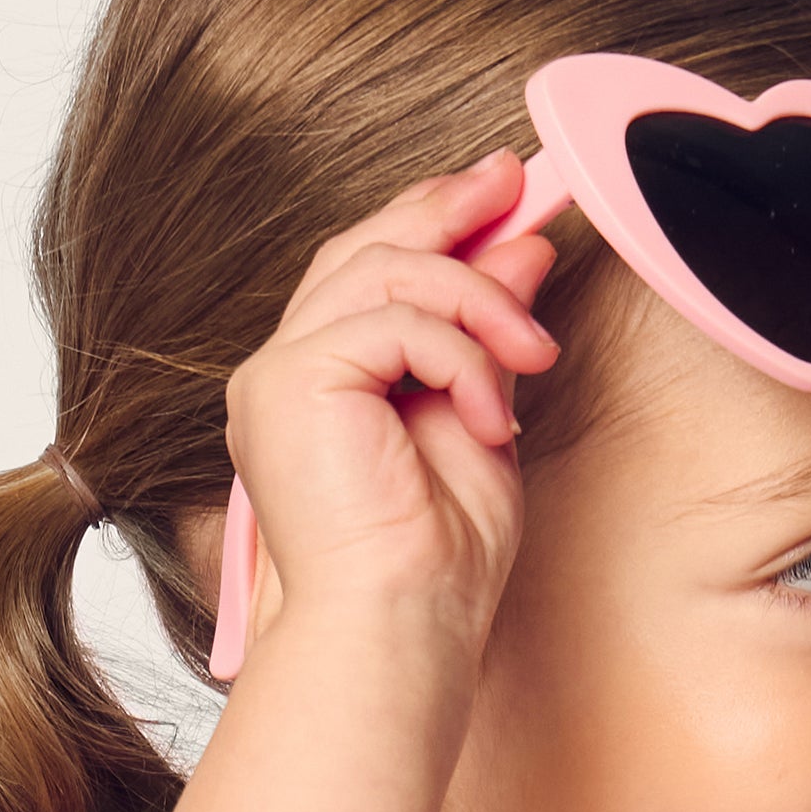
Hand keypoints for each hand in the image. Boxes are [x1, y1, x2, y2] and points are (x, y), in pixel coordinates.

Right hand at [224, 151, 559, 663]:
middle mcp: (285, 374)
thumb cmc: (435, 567)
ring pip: (383, 270)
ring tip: (533, 353)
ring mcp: (277, 375)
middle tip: (516, 182)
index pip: (369, 273)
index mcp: (322, 389)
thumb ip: (488, 342)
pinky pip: (391, 319)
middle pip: (362, 249)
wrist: (400, 629)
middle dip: (446, 208)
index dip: (433, 221)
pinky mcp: (290, 382)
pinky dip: (457, 353)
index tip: (503, 193)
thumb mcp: (482, 426)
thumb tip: (522, 252)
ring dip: (477, 300)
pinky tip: (488, 411)